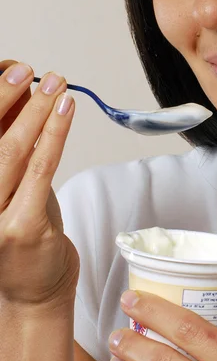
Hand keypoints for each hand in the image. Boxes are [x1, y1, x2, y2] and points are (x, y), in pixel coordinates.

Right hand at [0, 60, 78, 307]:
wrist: (32, 290)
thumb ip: (11, 145)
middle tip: (28, 71)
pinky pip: (40, 168)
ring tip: (54, 84)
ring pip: (12, 149)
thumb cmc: (19, 233)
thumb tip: (24, 96)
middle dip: (7, 95)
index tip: (9, 69)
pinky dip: (54, 133)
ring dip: (36, 110)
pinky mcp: (21, 228)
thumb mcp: (9, 184)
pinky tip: (65, 110)